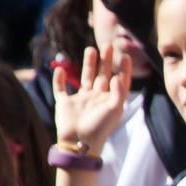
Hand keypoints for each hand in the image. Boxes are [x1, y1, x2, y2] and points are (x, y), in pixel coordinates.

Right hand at [52, 44, 131, 159]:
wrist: (78, 142)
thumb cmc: (99, 128)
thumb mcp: (114, 110)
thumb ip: (118, 93)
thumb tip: (117, 76)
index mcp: (109, 101)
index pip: (118, 81)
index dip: (123, 69)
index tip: (126, 56)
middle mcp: (96, 99)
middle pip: (101, 75)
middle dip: (105, 61)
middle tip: (108, 44)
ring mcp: (80, 100)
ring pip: (85, 78)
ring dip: (88, 64)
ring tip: (91, 49)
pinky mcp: (64, 103)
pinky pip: (61, 89)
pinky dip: (59, 79)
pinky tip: (60, 69)